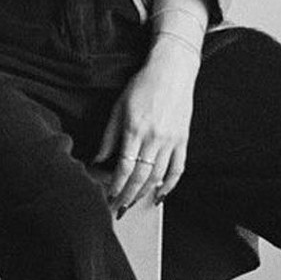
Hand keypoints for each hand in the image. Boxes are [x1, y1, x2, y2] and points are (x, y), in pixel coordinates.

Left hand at [93, 40, 200, 216]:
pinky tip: (160, 195)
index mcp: (134, 129)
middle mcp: (154, 138)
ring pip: (158, 176)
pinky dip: (170, 185)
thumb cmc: (142, 85)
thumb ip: (109, 136)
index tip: (109, 197)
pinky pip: (178, 168)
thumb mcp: (119, 107)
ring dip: (144, 193)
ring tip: (133, 203)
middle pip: (140, 176)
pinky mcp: (183, 140)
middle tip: (119, 208)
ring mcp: (171, 140)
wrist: (172, 71)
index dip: (115, 186)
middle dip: (128, 195)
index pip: (123, 167)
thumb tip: (97, 159)